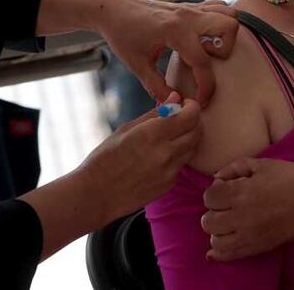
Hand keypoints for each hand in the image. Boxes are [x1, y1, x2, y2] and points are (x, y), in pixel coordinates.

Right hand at [78, 93, 201, 224]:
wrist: (96, 194)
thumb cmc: (105, 158)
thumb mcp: (126, 129)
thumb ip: (154, 114)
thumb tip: (175, 98)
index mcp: (152, 134)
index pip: (191, 115)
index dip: (191, 106)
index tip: (183, 104)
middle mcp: (166, 153)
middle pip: (197, 131)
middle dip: (192, 121)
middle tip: (180, 118)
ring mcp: (169, 171)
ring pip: (193, 148)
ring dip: (187, 138)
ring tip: (169, 136)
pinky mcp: (169, 184)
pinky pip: (182, 164)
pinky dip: (178, 155)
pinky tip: (160, 155)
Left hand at [93, 0, 237, 105]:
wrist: (113, 9)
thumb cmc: (122, 35)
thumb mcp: (137, 65)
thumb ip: (157, 87)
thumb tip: (176, 104)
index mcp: (174, 31)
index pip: (203, 62)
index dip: (205, 88)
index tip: (199, 101)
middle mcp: (187, 16)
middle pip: (229, 27)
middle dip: (225, 51)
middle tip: (206, 63)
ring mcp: (190, 8)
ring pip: (228, 13)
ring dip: (226, 34)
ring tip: (206, 49)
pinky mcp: (189, 6)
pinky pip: (218, 8)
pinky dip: (219, 23)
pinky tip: (202, 39)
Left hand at [201, 158, 293, 260]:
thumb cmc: (291, 178)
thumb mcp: (262, 164)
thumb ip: (234, 168)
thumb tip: (216, 179)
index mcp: (241, 192)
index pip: (209, 197)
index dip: (215, 191)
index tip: (226, 188)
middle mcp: (242, 216)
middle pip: (208, 220)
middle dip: (213, 211)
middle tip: (227, 205)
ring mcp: (250, 235)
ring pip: (215, 239)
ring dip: (218, 230)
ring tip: (229, 221)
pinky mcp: (259, 247)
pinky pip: (229, 255)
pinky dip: (220, 251)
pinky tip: (223, 240)